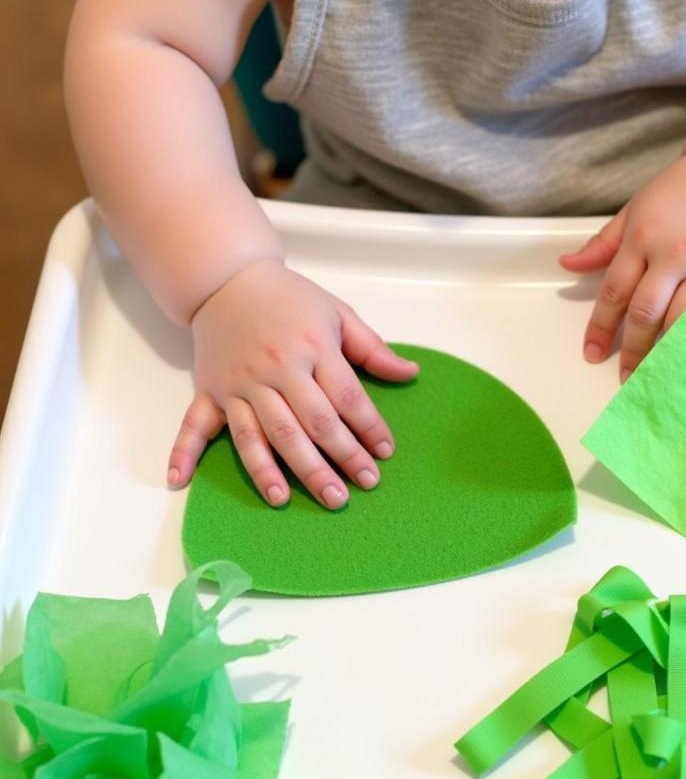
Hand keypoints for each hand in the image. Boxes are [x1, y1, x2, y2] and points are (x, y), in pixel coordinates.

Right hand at [166, 259, 418, 508]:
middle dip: (338, 460)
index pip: (347, 398)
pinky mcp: (212, 391)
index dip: (369, 429)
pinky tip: (180, 482)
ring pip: (264, 436)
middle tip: (359, 488)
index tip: (385, 453)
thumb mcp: (338, 314)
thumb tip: (411, 373)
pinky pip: (196, 425)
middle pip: (311, 425)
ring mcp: (241, 383)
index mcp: (312, 347)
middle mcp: (276, 368)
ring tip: (303, 499)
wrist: (229, 278)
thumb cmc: (290, 299)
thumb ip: (373, 349)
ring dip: (284, 472)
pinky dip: (185, 453)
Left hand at [559, 153, 685, 381]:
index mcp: (648, 240)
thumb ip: (602, 245)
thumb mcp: (634, 211)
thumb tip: (567, 266)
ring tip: (680, 385)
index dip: (602, 328)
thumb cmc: (679, 193)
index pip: (618, 292)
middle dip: (640, 351)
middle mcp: (685, 256)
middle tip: (631, 380)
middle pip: (657, 313)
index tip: (593, 355)